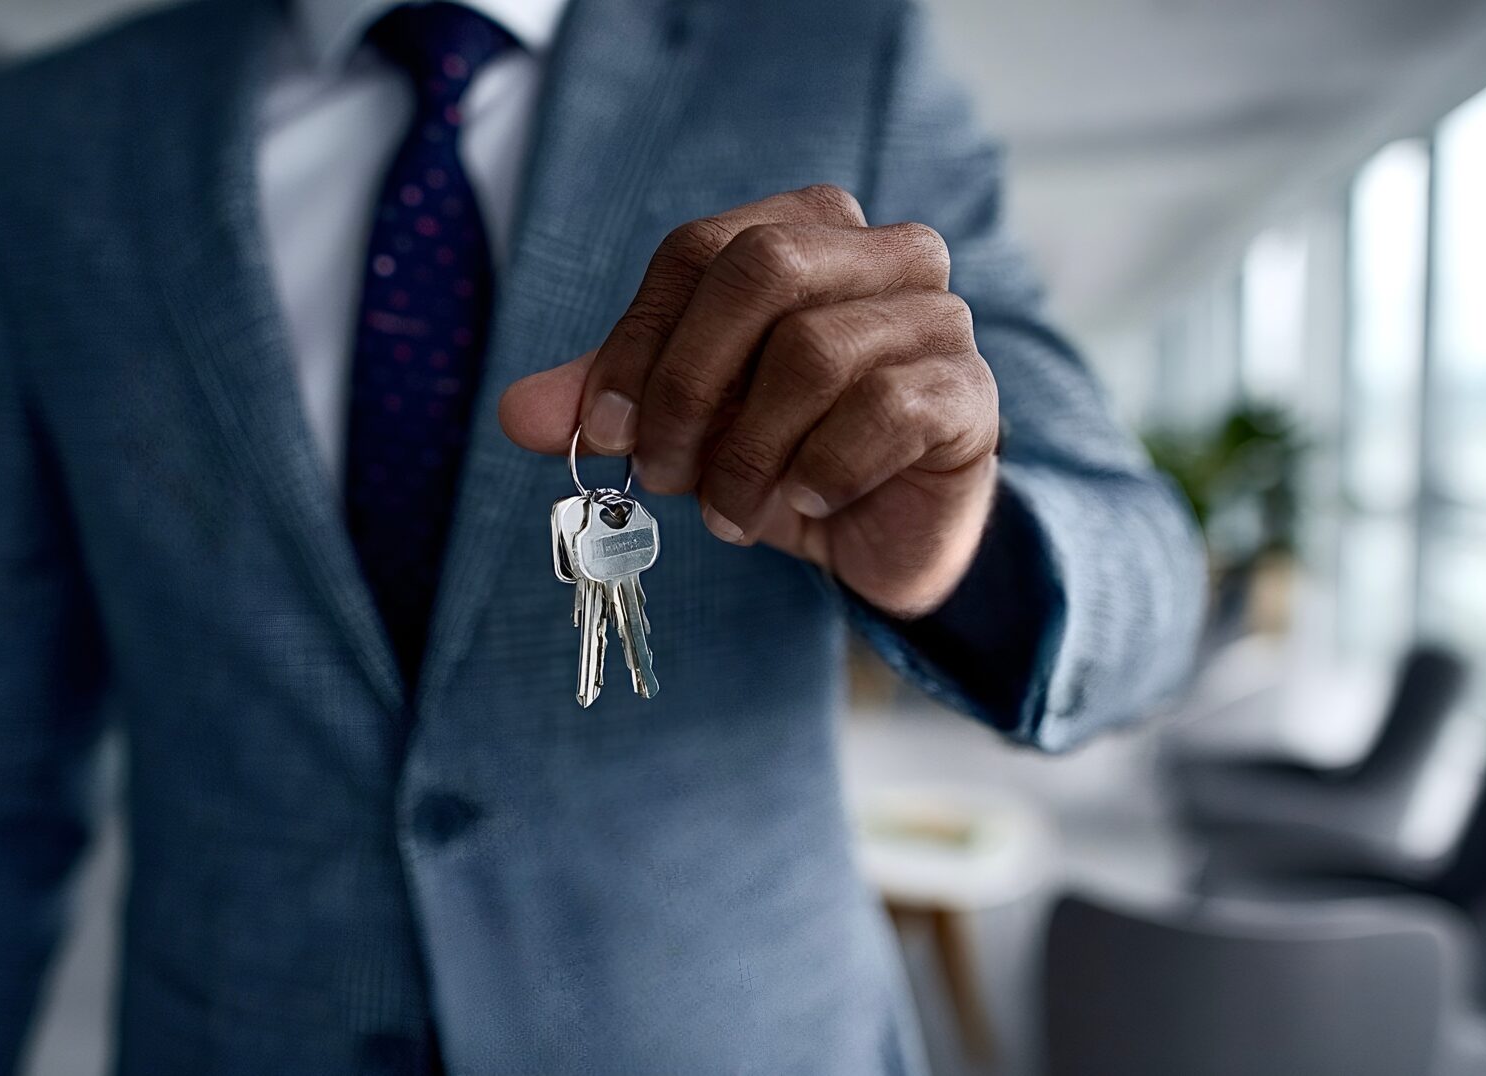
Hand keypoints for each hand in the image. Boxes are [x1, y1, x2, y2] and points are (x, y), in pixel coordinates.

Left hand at [499, 185, 999, 617]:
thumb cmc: (780, 453)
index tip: (600, 430)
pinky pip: (882, 411)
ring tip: (730, 509)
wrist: (879, 535)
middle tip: (663, 472)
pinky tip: (803, 503)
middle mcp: (884, 252)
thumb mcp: (682, 424)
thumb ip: (605, 403)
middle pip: (760, 269)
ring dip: (748, 451)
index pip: (698, 249)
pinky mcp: (967, 394)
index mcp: (805, 229)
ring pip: (814, 351)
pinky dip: (818, 471)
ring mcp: (937, 319)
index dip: (637, 340)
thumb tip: (518, 413)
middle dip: (688, 383)